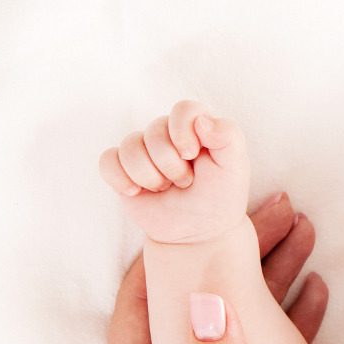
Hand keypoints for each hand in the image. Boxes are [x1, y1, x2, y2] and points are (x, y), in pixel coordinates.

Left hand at [94, 195, 326, 343]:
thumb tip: (207, 298)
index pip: (146, 296)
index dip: (180, 245)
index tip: (219, 202)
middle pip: (194, 300)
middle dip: (236, 251)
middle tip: (284, 207)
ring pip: (229, 324)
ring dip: (264, 281)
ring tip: (306, 235)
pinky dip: (283, 326)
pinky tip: (317, 298)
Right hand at [99, 101, 249, 244]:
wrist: (200, 233)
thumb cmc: (220, 198)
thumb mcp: (235, 169)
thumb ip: (229, 137)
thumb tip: (202, 121)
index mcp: (196, 128)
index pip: (184, 109)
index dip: (183, 131)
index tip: (191, 156)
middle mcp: (167, 135)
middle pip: (154, 131)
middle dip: (171, 165)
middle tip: (186, 183)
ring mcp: (143, 151)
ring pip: (130, 147)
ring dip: (150, 176)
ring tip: (167, 189)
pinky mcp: (123, 169)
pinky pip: (107, 161)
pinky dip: (120, 178)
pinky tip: (136, 192)